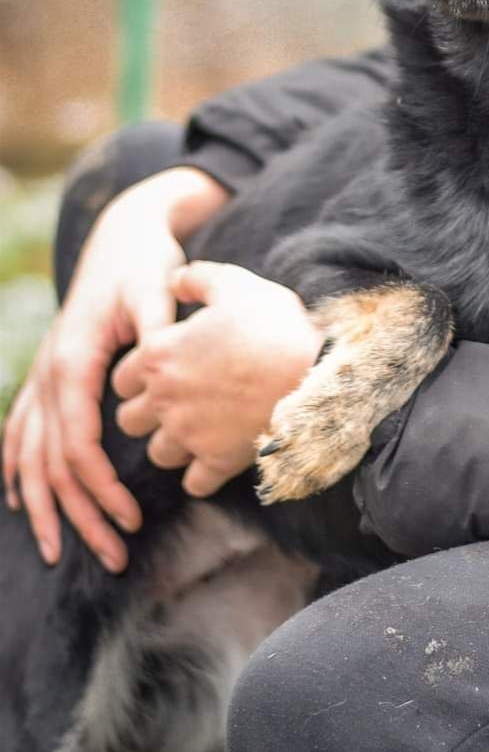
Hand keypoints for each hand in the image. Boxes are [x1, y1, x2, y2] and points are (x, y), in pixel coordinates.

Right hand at [2, 167, 227, 570]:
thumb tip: (165, 363)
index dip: (100, 488)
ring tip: (58, 552)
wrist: (121, 235)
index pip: (77, 443)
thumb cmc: (143, 264)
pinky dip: (17, 469)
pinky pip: (19, 431)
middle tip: (114, 557)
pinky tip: (22, 500)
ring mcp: (43, 375)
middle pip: (53, 462)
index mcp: (74, 361)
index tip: (131, 520)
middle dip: (79, 515)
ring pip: (29, 455)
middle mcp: (50, 373)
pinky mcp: (48, 375)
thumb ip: (157, 327)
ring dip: (45, 506)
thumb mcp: (155, 288)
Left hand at [113, 261, 323, 497]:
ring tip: (195, 429)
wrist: (314, 371)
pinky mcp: (217, 461)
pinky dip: (201, 475)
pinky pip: (194, 484)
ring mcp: (190, 434)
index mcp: (159, 354)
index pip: (121, 378)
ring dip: (171, 444)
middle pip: (129, 420)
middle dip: (146, 413)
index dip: (139, 374)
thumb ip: (195, 278)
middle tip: (175, 401)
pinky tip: (216, 456)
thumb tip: (174, 279)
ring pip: (157, 454)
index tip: (164, 369)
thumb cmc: (272, 323)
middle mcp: (165, 398)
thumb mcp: (234, 284)